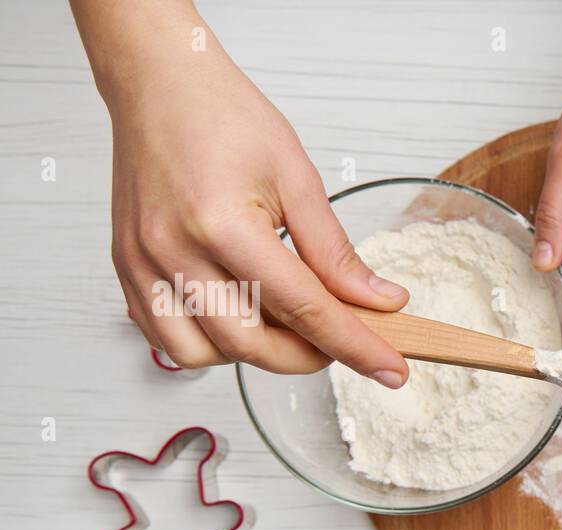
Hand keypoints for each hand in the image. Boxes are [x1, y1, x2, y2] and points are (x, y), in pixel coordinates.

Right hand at [105, 51, 409, 383]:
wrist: (160, 84)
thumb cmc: (225, 117)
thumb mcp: (298, 179)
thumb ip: (336, 253)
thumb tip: (380, 302)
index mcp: (222, 224)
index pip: (303, 308)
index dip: (354, 345)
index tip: (391, 370)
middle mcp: (173, 251)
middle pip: (250, 345)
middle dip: (307, 357)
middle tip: (341, 342)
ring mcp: (142, 265)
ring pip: (203, 355)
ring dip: (256, 355)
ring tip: (286, 322)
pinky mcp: (127, 270)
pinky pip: (167, 338)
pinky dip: (210, 345)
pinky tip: (241, 316)